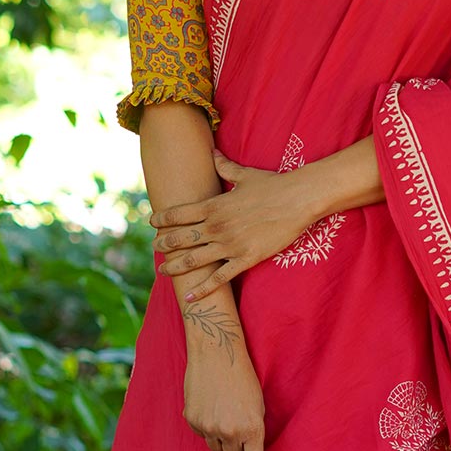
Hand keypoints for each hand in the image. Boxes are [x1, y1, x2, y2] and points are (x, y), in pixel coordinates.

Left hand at [151, 151, 316, 301]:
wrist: (298, 200)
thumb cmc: (273, 185)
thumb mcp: (245, 175)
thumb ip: (224, 167)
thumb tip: (211, 152)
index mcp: (214, 206)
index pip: (179, 214)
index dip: (162, 218)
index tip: (152, 222)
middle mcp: (217, 226)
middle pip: (181, 238)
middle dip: (164, 243)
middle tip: (154, 247)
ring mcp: (230, 244)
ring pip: (193, 260)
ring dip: (174, 266)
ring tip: (162, 271)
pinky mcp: (245, 259)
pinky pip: (219, 278)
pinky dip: (202, 290)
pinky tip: (190, 298)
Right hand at [183, 334, 264, 450]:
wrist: (216, 352)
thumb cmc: (243, 376)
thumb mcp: (258, 404)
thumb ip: (254, 431)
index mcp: (252, 429)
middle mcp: (230, 432)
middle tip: (237, 431)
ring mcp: (209, 428)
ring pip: (216, 448)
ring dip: (220, 438)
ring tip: (223, 411)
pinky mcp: (192, 420)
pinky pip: (201, 433)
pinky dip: (205, 424)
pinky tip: (209, 404)